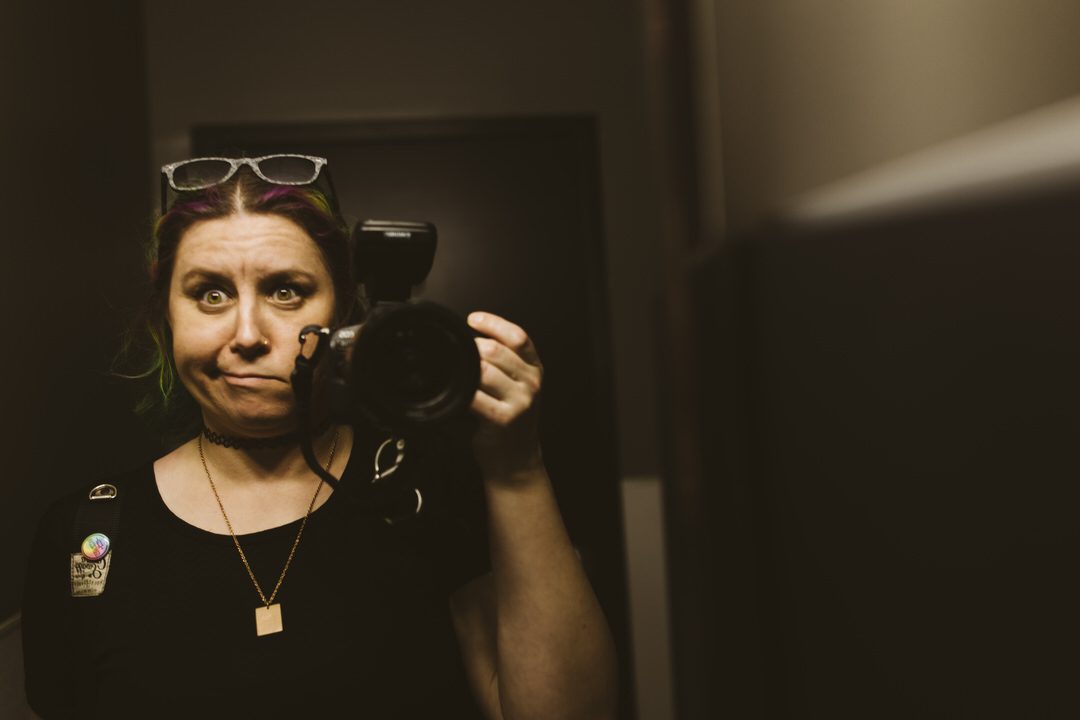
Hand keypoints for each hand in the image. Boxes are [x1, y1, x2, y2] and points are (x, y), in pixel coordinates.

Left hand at [467, 311, 544, 479]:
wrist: (516, 459)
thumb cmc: (511, 420)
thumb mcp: (517, 385)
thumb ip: (504, 362)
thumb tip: (472, 338)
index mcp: (535, 369)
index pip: (517, 336)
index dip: (493, 323)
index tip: (472, 319)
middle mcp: (531, 382)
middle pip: (495, 350)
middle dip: (471, 348)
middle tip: (459, 356)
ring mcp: (520, 401)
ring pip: (483, 370)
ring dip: (465, 370)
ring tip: (458, 377)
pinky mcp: (504, 419)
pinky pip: (475, 397)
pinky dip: (462, 393)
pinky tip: (457, 395)